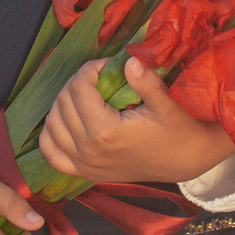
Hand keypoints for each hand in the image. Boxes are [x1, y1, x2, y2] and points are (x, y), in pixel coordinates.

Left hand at [38, 58, 234, 185]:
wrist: (184, 161)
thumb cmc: (177, 131)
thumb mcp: (166, 104)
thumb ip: (146, 82)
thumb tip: (128, 61)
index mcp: (106, 132)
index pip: (79, 88)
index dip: (89, 69)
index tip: (106, 65)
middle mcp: (89, 150)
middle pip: (63, 102)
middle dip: (77, 82)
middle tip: (98, 77)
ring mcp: (84, 164)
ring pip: (52, 125)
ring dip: (62, 103)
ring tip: (84, 94)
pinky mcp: (84, 173)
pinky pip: (51, 154)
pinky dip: (50, 134)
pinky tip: (64, 120)